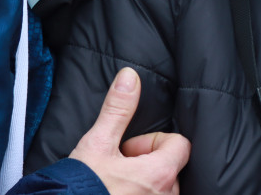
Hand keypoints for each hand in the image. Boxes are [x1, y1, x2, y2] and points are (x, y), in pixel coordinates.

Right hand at [69, 67, 190, 194]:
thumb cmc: (81, 187)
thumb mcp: (98, 143)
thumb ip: (118, 109)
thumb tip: (130, 77)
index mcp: (159, 175)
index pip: (179, 144)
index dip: (154, 141)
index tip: (129, 148)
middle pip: (170, 168)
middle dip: (146, 163)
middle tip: (117, 168)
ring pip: (162, 190)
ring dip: (143, 185)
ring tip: (115, 185)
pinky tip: (115, 194)